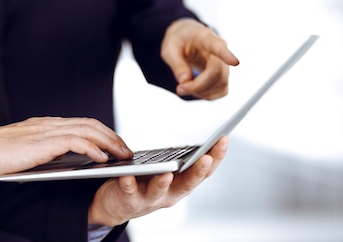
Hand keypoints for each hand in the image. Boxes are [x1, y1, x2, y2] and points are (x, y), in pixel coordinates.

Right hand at [0, 117, 132, 179]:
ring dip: (109, 142)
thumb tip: (63, 158)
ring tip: (122, 155)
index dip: (102, 132)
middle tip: (127, 150)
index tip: (115, 144)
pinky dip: (93, 149)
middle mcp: (49, 124)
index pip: (82, 123)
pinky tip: (102, 158)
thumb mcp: (26, 150)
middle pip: (90, 124)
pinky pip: (76, 142)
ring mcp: (47, 131)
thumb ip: (44, 150)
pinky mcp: (43, 143)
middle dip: (112, 136)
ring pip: (88, 130)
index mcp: (46, 125)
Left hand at [88, 136, 228, 225]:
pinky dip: (129, 183)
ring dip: (163, 182)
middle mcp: (171, 194)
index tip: (224, 138)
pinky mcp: (129, 200)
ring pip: (159, 191)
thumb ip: (178, 160)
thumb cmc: (145, 181)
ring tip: (167, 173)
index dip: (216, 156)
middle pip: (187, 183)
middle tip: (207, 158)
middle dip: (198, 171)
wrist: (118, 203)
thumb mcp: (167, 170)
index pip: (204, 171)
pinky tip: (127, 175)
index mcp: (182, 183)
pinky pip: (129, 191)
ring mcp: (150, 199)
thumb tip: (196, 145)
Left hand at [161, 18, 238, 98]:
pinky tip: (195, 89)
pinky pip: (221, 91)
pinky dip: (206, 95)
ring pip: (221, 84)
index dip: (227, 55)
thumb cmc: (179, 41)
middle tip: (179, 89)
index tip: (235, 62)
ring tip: (185, 86)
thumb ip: (177, 64)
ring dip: (201, 91)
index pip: (218, 46)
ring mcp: (224, 63)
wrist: (186, 38)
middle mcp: (220, 49)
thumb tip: (185, 81)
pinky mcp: (224, 75)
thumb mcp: (170, 48)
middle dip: (198, 85)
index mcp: (205, 38)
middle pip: (217, 72)